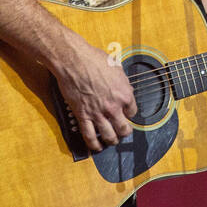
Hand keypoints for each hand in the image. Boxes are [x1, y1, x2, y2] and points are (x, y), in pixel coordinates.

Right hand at [52, 37, 136, 151]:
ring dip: (112, 141)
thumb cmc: (93, 59)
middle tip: (123, 132)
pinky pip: (90, 135)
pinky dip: (94, 144)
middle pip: (124, 129)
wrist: (73, 60)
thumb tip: (124, 88)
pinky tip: (96, 147)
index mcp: (124, 94)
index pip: (133, 112)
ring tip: (112, 141)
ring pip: (109, 136)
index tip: (126, 114)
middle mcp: (113, 106)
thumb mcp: (116, 68)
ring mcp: (98, 113)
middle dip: (125, 132)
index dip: (130, 114)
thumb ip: (122, 82)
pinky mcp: (83, 115)